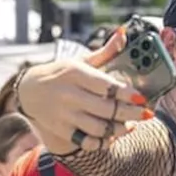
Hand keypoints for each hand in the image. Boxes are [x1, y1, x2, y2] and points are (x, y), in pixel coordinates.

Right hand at [16, 27, 151, 152]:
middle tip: (146, 114)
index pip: (106, 86)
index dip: (127, 94)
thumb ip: (105, 52)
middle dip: (131, 114)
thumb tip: (124, 33)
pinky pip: (86, 141)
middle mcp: (69, 94)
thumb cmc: (62, 74)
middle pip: (106, 109)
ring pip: (99, 128)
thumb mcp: (81, 61)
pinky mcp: (61, 130)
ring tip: (131, 125)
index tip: (142, 98)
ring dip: (119, 129)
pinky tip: (113, 136)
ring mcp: (64, 114)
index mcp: (76, 74)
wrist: (29, 91)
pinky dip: (103, 142)